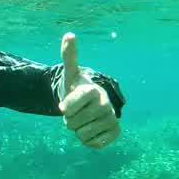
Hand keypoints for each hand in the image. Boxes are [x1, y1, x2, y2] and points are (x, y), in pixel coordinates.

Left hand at [59, 33, 118, 148]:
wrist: (92, 104)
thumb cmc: (77, 89)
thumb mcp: (70, 73)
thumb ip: (68, 56)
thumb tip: (69, 34)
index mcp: (92, 90)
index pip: (68, 108)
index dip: (64, 109)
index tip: (65, 105)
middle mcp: (106, 104)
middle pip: (72, 124)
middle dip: (69, 120)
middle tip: (76, 111)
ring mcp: (112, 119)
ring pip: (81, 135)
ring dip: (78, 129)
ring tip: (84, 119)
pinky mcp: (115, 132)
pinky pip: (92, 144)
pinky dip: (88, 139)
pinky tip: (92, 128)